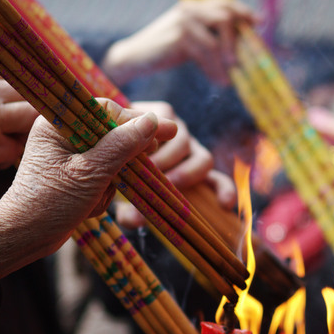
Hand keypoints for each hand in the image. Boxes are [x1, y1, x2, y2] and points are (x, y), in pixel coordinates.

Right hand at [0, 61, 38, 199]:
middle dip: (34, 112)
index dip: (33, 90)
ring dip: (25, 133)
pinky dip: (7, 157)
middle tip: (19, 127)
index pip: (24, 72)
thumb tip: (31, 94)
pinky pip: (17, 149)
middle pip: (35, 94)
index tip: (33, 103)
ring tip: (6, 141)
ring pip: (34, 119)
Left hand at [0, 99, 176, 277]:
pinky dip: (104, 191)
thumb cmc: (50, 203)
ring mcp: (70, 154)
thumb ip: (122, 145)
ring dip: (112, 180)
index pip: (108, 110)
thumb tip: (152, 120)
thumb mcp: (91, 173)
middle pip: (112, 133)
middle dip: (122, 158)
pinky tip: (90, 205)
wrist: (25, 237)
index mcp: (59, 123)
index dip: (136, 122)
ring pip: (112, 157)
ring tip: (95, 197)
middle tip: (134, 169)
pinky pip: (104, 174)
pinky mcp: (75, 174)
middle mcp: (63, 133)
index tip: (166, 132)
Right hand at [101, 0, 257, 85]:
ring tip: (228, 79)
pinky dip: (216, 70)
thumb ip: (208, 34)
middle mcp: (189, 9)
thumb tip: (239, 46)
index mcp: (193, 5)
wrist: (135, 57)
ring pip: (218, 41)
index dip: (244, 12)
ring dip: (226, 62)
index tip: (259, 22)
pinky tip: (218, 81)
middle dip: (238, 40)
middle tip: (241, 62)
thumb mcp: (189, 37)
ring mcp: (184, 22)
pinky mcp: (180, 38)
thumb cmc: (165, 50)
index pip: (225, 2)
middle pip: (226, 17)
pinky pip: (207, 54)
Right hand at [114, 101, 235, 228]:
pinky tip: (132, 142)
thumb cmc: (122, 173)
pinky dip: (151, 132)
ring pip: (183, 143)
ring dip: (164, 157)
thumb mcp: (128, 197)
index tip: (225, 204)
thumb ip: (131, 212)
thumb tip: (133, 221)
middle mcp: (190, 151)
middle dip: (184, 176)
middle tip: (161, 186)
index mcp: (191, 171)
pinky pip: (165, 120)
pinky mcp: (164, 111)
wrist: (107, 139)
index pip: (217, 182)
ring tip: (140, 168)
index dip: (224, 190)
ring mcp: (179, 129)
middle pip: (203, 161)